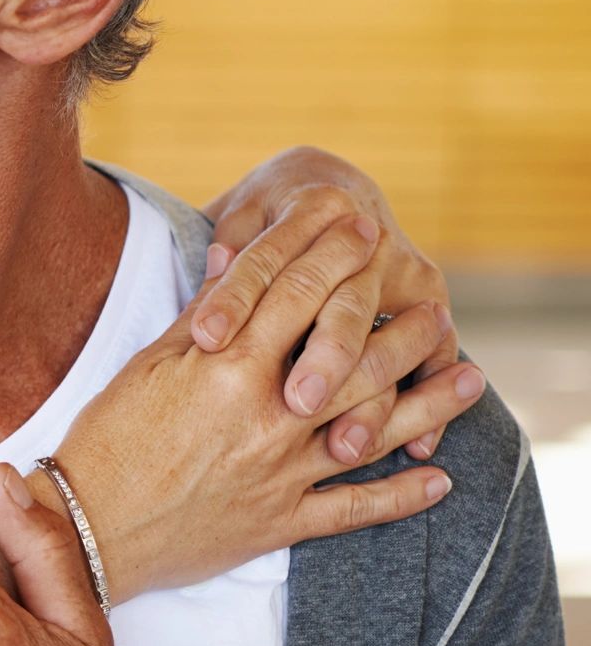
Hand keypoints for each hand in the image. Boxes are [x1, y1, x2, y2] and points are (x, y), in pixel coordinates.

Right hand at [54, 212, 478, 596]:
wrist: (86, 528)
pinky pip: (356, 509)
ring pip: (374, 431)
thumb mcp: (147, 366)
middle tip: (436, 305)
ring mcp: (282, 472)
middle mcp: (268, 416)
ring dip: (429, 404)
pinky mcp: (281, 521)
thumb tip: (234, 263)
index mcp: (229, 367)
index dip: (334, 259)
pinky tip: (439, 480)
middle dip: (402, 328)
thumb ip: (201, 318)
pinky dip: (402, 495)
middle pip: (355, 360)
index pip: (297, 297)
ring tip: (470, 378)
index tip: (365, 232)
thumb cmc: (107, 439)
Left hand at [201, 147, 464, 463]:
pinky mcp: (430, 305)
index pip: (269, 259)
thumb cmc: (271, 211)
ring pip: (392, 341)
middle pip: (343, 306)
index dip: (236, 298)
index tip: (206, 339)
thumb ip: (232, 241)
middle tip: (295, 403)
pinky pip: (438, 358)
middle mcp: (370, 242)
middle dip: (322, 359)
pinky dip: (434, 405)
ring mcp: (406, 274)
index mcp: (315, 208)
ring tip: (343, 447)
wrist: (337, 197)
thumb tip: (216, 259)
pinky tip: (417, 449)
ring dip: (372, 399)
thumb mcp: (244, 213)